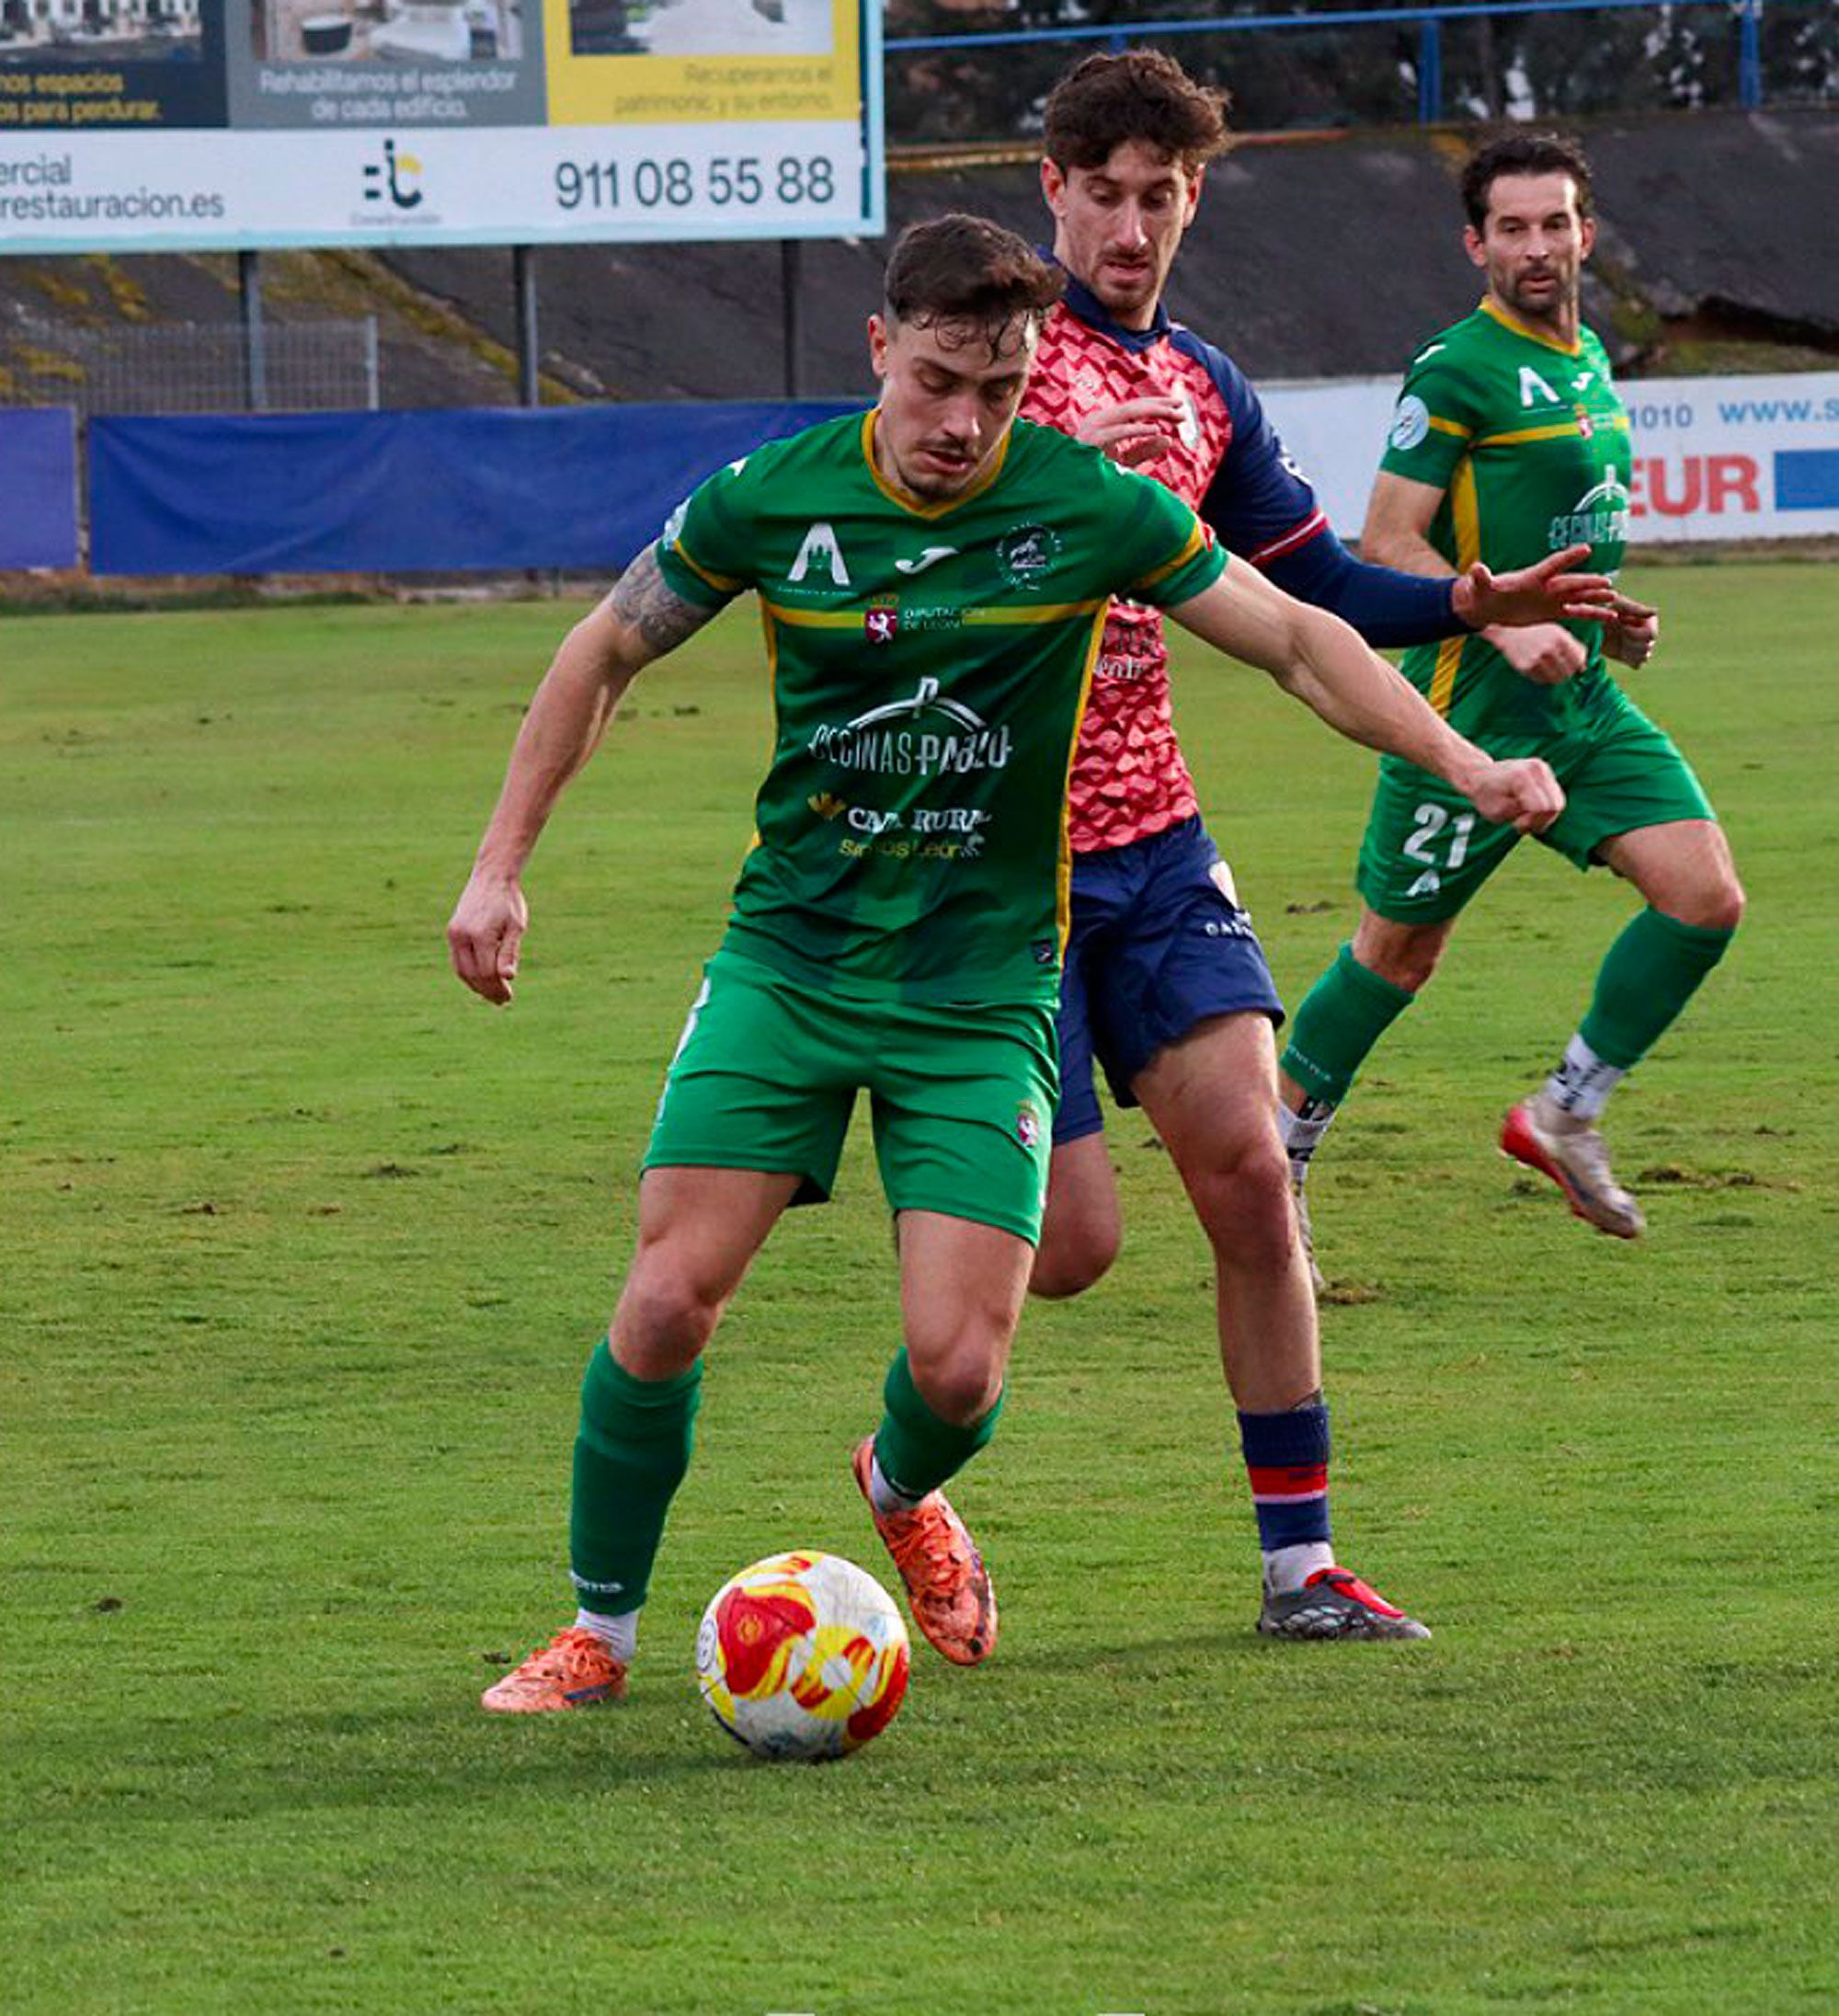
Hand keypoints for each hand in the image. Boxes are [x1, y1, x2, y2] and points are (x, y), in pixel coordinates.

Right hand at [447, 870, 527, 1004]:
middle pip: (473, 975)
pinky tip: (480, 980)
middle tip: (502, 1000)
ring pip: (461, 970)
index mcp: (481, 935)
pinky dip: (467, 973)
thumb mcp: (516, 926)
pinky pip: (457, 960)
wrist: (491, 877)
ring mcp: (453, 934)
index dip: (497, 988)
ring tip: (492, 994)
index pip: (487, 972)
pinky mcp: (451, 932)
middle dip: (487, 990)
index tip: (508, 997)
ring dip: (476, 985)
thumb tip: (509, 977)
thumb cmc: (508, 901)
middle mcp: (462, 936)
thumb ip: (510, 952)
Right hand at [1076, 394, 1187, 467]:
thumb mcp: (1124, 462)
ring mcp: (1094, 428)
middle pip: (1135, 406)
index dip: (1158, 406)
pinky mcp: (1092, 441)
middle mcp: (1100, 420)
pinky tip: (1155, 428)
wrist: (1069, 489)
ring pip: (1129, 413)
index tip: (1180, 407)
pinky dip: (1137, 429)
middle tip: (1182, 406)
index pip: (1136, 408)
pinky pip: (1118, 431)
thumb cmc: (1094, 475)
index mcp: (1106, 422)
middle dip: (1160, 405)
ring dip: (1154, 412)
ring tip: (1175, 415)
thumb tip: (1168, 439)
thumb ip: (1144, 450)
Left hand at [1453, 543, 1618, 628]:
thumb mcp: (1480, 587)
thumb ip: (1481, 577)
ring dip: (1595, 596)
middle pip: (1571, 582)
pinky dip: (1593, 613)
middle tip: (1606, 583)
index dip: (1568, 558)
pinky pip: (1577, 612)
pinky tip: (1609, 616)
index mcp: (1531, 577)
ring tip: (1613, 597)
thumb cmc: (1483, 593)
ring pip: (1579, 595)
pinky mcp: (1554, 611)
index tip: (1586, 549)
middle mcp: (1546, 585)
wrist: (1487, 607)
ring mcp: (1552, 598)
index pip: (1553, 565)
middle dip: (1588, 582)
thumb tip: (1476, 568)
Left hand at [1467, 755, 1564, 834]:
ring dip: (1544, 816)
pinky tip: (1529, 809)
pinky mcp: (1547, 773)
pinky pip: (1556, 798)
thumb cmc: (1486, 797)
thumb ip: (1522, 816)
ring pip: (1559, 803)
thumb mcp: (1498, 813)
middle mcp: (1536, 769)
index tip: (1515, 825)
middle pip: (1555, 806)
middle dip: (1540, 821)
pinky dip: (1545, 808)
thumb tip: (1544, 814)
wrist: (1481, 775)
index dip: (1532, 822)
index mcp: (1522, 778)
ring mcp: (1544, 769)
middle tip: (1520, 823)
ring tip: (1524, 817)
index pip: (1542, 808)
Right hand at [1486, 621, 1586, 685]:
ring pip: (1556, 679)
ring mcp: (1538, 659)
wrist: (1509, 635)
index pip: (1578, 660)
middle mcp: (1550, 648)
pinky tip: (1540, 671)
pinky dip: (1544, 679)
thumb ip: (1573, 646)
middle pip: (1568, 672)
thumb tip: (1583, 667)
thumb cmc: (1536, 633)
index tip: (1574, 667)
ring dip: (1556, 678)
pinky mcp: (1527, 667)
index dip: (1578, 666)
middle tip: (1562, 671)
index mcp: (1560, 637)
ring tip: (1552, 672)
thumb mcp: (1557, 633)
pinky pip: (1542, 680)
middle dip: (1567, 673)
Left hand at [1602, 591, 1659, 668]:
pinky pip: (1637, 664)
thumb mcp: (1618, 605)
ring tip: (1617, 642)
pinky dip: (1628, 660)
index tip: (1622, 628)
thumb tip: (1655, 612)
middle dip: (1630, 643)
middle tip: (1616, 635)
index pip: (1651, 635)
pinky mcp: (1630, 655)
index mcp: (1648, 620)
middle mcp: (1646, 633)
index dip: (1636, 634)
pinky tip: (1619, 652)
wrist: (1589, 621)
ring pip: (1644, 656)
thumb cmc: (1603, 607)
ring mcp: (1639, 645)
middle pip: (1647, 647)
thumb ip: (1636, 609)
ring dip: (1628, 652)